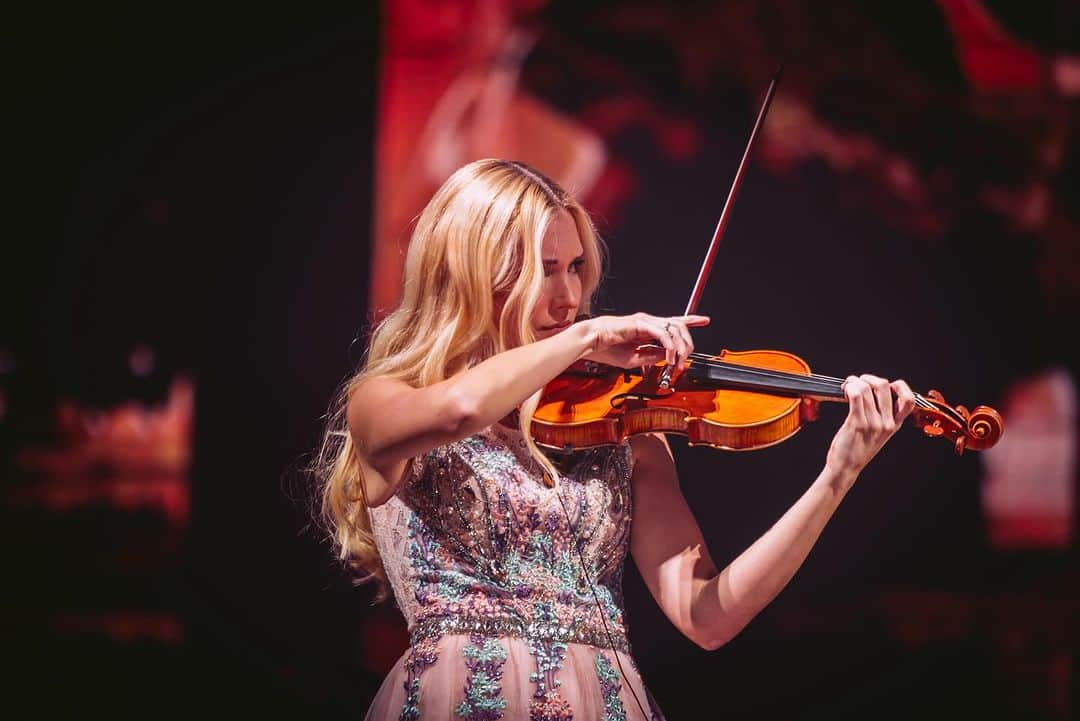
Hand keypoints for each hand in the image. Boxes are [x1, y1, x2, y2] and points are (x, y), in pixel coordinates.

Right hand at [581, 313, 709, 369]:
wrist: (590, 342)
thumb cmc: (606, 350)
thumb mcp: (635, 359)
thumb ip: (653, 356)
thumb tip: (669, 356)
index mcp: (646, 328)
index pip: (673, 322)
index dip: (690, 320)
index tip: (704, 320)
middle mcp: (648, 322)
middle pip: (679, 326)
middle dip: (687, 343)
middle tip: (686, 360)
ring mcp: (646, 321)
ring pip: (674, 328)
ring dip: (680, 348)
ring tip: (677, 363)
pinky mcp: (641, 323)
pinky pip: (663, 334)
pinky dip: (669, 348)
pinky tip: (669, 359)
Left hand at [825, 374, 916, 481]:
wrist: (846, 468)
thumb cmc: (858, 450)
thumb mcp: (879, 434)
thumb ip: (882, 416)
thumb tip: (875, 392)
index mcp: (894, 424)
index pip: (909, 399)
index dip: (899, 386)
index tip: (883, 386)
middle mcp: (887, 423)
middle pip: (884, 385)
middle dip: (868, 378)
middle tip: (858, 383)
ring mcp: (873, 423)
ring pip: (866, 388)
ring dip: (853, 382)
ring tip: (848, 387)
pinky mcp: (856, 423)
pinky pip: (855, 395)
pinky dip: (849, 387)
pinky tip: (844, 391)